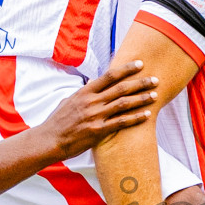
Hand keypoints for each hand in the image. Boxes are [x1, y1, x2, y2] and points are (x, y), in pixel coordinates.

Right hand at [38, 61, 156, 158]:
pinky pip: (121, 122)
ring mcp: (95, 116)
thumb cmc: (58, 121)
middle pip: (121, 88)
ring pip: (124, 104)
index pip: (109, 76)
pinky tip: (147, 115)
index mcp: (85, 91)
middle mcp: (91, 101)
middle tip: (155, 79)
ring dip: (141, 99)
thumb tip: (93, 86)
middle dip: (140, 83)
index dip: (126, 68)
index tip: (140, 63)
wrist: (49, 140)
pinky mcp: (98, 131)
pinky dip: (136, 118)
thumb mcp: (69, 100)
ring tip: (155, 95)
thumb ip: (84, 93)